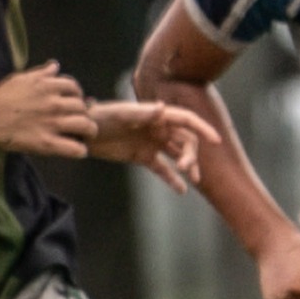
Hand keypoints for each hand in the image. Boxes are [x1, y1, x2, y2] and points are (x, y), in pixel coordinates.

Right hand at [0, 62, 94, 158]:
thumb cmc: (1, 97)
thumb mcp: (21, 79)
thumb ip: (41, 73)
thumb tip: (55, 65)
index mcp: (48, 86)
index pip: (74, 87)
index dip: (76, 95)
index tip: (72, 102)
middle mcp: (54, 103)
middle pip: (83, 107)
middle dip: (83, 113)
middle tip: (79, 120)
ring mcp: (52, 123)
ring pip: (86, 126)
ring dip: (88, 131)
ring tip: (84, 135)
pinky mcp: (47, 143)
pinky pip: (75, 149)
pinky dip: (80, 151)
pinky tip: (76, 150)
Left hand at [87, 99, 220, 191]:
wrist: (83, 133)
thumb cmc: (101, 118)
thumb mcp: (121, 115)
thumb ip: (143, 113)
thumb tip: (162, 108)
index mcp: (158, 116)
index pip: (187, 121)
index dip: (203, 129)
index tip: (216, 141)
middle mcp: (159, 129)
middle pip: (186, 141)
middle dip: (191, 154)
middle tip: (186, 167)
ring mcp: (152, 143)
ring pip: (178, 155)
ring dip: (187, 166)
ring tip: (192, 180)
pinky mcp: (143, 157)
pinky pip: (162, 169)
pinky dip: (172, 180)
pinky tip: (181, 190)